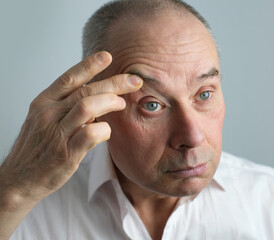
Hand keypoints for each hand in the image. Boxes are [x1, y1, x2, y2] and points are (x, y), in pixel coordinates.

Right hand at [0, 51, 142, 203]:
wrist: (18, 179)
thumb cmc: (37, 148)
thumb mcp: (44, 119)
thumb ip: (67, 106)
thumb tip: (97, 95)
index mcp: (44, 102)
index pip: (69, 78)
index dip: (89, 65)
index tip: (107, 56)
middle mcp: (49, 114)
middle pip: (86, 90)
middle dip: (114, 83)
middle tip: (135, 80)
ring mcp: (57, 133)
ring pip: (87, 106)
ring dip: (110, 102)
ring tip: (121, 103)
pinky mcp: (66, 153)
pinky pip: (91, 134)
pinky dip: (104, 129)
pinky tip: (107, 130)